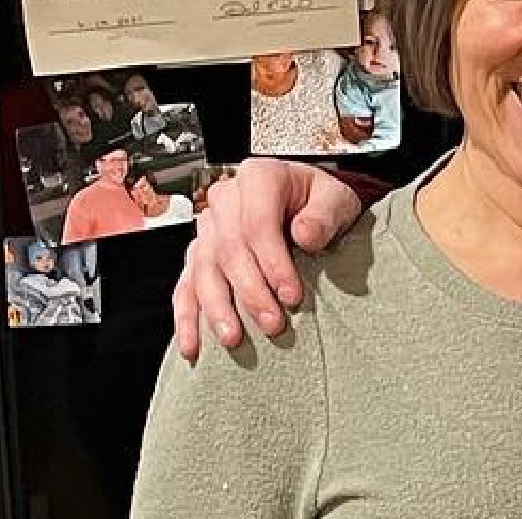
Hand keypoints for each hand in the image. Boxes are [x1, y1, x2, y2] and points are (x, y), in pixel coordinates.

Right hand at [171, 158, 363, 359]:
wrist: (309, 203)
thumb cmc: (321, 201)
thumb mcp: (336, 199)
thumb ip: (324, 215)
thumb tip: (305, 234)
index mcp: (259, 177)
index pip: (257, 224)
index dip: (273, 262)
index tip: (291, 295)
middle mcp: (227, 199)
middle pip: (229, 249)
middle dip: (250, 291)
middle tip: (272, 323)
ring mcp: (209, 227)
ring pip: (203, 269)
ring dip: (216, 307)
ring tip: (233, 338)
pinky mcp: (200, 253)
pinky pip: (185, 285)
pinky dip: (187, 316)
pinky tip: (193, 344)